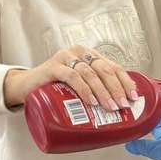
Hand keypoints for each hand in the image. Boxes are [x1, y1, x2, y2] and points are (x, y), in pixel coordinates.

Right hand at [3, 46, 136, 110]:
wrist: (27, 86)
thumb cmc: (56, 87)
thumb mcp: (79, 86)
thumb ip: (95, 90)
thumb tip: (121, 107)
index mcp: (90, 55)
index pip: (113, 66)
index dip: (125, 81)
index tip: (133, 97)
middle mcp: (79, 52)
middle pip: (104, 69)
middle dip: (116, 89)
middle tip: (122, 106)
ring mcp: (65, 57)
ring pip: (90, 73)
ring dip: (103, 92)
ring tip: (110, 107)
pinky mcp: (52, 67)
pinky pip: (72, 77)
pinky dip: (84, 89)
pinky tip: (91, 101)